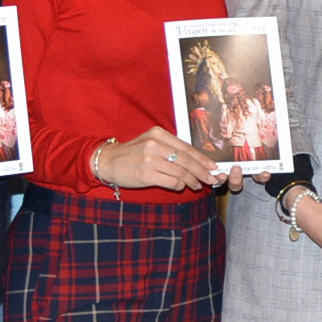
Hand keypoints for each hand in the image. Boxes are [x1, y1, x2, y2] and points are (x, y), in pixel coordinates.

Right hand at [96, 124, 230, 192]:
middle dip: (202, 171)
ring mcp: (149, 160)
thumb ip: (171, 147)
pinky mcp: (145, 175)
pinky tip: (181, 187)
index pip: (186, 147)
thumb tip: (196, 160)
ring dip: (192, 181)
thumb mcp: (151, 142)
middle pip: (186, 160)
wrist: (109, 161)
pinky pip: (170, 182)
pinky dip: (179, 186)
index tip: (212, 166)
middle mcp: (154, 145)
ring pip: (180, 172)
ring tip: (197, 185)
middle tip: (211, 178)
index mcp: (158, 134)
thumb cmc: (133, 153)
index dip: (202, 158)